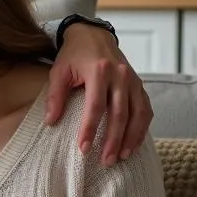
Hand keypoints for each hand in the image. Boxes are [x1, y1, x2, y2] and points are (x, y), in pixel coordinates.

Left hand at [45, 23, 152, 165]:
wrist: (93, 35)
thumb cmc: (73, 55)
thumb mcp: (58, 71)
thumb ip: (55, 96)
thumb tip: (50, 122)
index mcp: (99, 71)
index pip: (96, 106)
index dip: (90, 129)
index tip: (84, 148)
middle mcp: (121, 75)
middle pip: (120, 113)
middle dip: (113, 140)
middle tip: (106, 161)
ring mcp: (133, 80)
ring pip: (138, 113)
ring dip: (131, 137)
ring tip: (122, 157)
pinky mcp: (139, 84)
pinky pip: (145, 108)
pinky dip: (142, 127)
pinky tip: (134, 143)